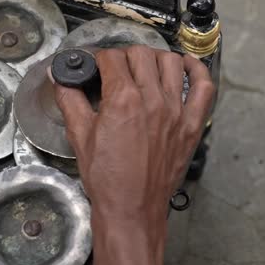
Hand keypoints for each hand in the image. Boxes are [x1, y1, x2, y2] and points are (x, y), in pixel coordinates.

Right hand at [53, 45, 214, 264]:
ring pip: (171, 62)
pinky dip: (196, 70)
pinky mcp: (192, 125)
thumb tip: (60, 77)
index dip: (99, 58)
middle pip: (141, 54)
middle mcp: (153, 101)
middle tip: (115, 69)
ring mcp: (177, 112)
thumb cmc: (107, 179)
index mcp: (123, 101)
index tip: (95, 65)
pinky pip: (204, 87)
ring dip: (154, 58)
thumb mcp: (80, 136)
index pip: (112, 58)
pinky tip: (184, 65)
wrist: (132, 210)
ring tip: (143, 68)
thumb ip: (70, 100)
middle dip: (123, 56)